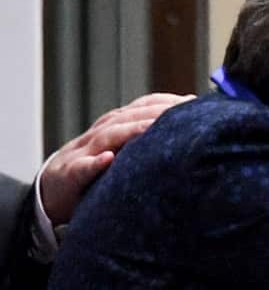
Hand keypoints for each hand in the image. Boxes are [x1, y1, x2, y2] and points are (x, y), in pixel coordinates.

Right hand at [41, 93, 192, 224]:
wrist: (54, 189)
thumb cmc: (97, 167)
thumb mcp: (123, 150)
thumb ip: (147, 138)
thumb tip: (187, 130)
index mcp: (116, 126)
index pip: (142, 107)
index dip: (167, 102)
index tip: (194, 100)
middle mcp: (101, 134)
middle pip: (130, 117)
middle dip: (156, 111)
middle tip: (184, 108)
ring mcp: (84, 152)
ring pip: (108, 136)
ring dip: (130, 130)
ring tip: (153, 126)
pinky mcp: (71, 174)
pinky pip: (81, 168)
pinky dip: (94, 163)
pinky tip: (107, 159)